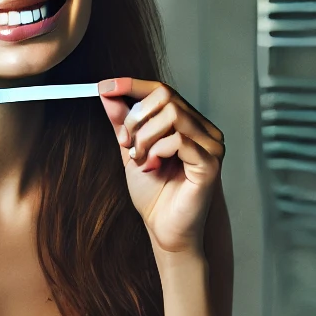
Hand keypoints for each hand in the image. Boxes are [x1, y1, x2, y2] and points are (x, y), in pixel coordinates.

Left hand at [99, 78, 224, 254]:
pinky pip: (179, 139)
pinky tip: (154, 167)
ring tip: (141, 160)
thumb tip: (107, 93)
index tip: (104, 87)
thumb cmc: (154, 195)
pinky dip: (157, 150)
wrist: (163, 230)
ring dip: (146, 137)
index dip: (132, 85)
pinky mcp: (210, 163)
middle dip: (137, 118)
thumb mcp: (131, 151)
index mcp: (189, 124)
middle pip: (166, 96)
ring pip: (172, 114)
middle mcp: (204, 130)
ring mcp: (211, 145)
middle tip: (127, 145)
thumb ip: (123, 123)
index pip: (163, 90)